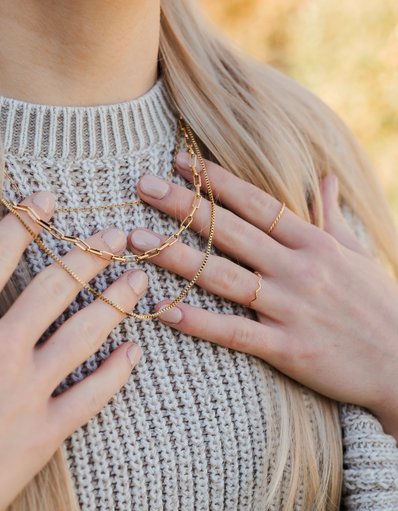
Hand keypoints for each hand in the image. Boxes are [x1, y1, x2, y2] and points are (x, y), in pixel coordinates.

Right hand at [0, 191, 145, 510]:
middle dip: (89, 253)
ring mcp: (26, 392)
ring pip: (84, 332)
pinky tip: (134, 351)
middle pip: (55, 286)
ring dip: (116, 300)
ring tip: (138, 277)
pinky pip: (92, 396)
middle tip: (116, 235)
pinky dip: (117, 371)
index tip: (46, 199)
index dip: (23, 221)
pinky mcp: (43, 435)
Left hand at [129, 152, 397, 440]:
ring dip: (178, 258)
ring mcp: (292, 308)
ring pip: (225, 277)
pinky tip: (164, 309)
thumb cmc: (377, 302)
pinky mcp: (290, 349)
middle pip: (232, 231)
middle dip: (184, 207)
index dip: (217, 180)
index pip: (257, 203)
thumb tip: (324, 179)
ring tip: (137, 241)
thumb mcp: (356, 252)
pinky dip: (199, 322)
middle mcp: (299, 268)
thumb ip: (331, 215)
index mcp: (314, 242)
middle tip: (142, 186)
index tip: (181, 161)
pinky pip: (236, 332)